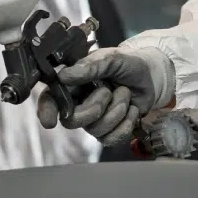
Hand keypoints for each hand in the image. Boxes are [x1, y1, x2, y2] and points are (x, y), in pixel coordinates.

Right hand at [37, 46, 174, 145]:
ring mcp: (94, 120)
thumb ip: (90, 66)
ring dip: (116, 111)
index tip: (50, 121)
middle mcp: (79, 104)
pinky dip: (126, 123)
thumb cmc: (128, 64)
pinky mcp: (110, 131)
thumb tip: (65, 76)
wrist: (151, 76)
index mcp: (73, 84)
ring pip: (95, 130)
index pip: (50, 99)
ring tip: (125, 94)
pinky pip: (111, 139)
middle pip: (72, 121)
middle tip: (108, 91)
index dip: (47, 111)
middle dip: (94, 107)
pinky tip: (132, 110)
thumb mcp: (112, 59)